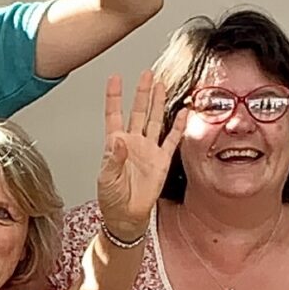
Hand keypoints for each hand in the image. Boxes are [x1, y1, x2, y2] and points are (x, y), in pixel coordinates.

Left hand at [94, 72, 176, 237]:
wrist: (127, 215)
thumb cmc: (112, 199)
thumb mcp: (106, 179)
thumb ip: (113, 160)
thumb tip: (119, 142)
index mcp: (115, 144)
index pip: (114, 115)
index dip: (114, 97)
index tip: (115, 79)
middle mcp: (133, 142)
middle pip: (138, 112)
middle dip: (142, 93)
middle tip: (147, 74)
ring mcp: (148, 149)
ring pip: (154, 120)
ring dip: (158, 103)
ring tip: (160, 85)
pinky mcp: (161, 160)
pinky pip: (171, 139)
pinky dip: (177, 126)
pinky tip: (182, 113)